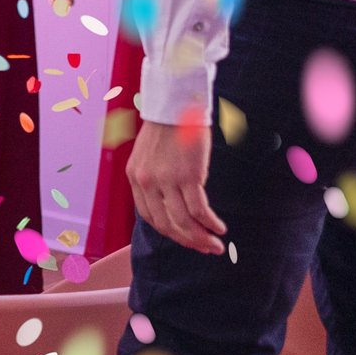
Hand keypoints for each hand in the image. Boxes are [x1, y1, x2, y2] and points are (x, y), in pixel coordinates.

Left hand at [128, 118, 227, 254]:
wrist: (175, 105)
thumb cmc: (167, 128)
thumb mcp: (148, 156)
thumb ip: (154, 178)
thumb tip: (170, 202)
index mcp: (135, 178)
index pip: (150, 217)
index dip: (170, 232)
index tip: (186, 239)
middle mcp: (146, 183)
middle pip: (166, 225)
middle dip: (188, 241)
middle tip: (205, 249)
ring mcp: (166, 181)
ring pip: (183, 222)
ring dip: (201, 238)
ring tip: (215, 245)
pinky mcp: (187, 176)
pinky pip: (199, 210)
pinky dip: (210, 223)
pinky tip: (219, 228)